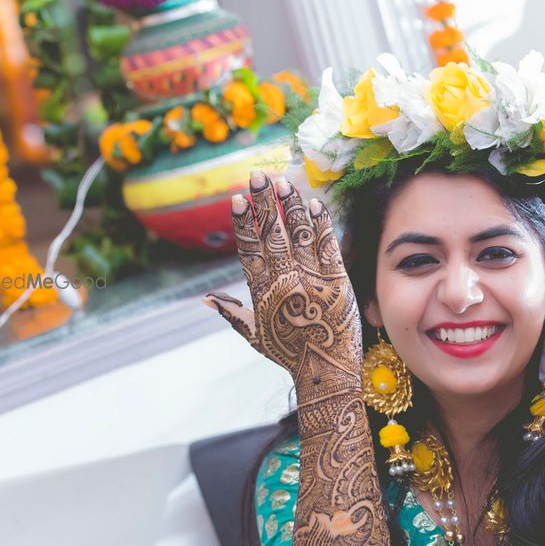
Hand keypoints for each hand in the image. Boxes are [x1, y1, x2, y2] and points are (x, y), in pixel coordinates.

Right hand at [204, 171, 362, 396]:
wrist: (325, 370)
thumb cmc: (289, 353)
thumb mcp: (255, 336)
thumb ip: (232, 313)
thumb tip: (206, 299)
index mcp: (261, 292)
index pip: (249, 249)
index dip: (244, 223)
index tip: (238, 198)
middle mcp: (284, 282)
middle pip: (272, 235)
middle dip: (264, 203)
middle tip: (257, 174)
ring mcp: (312, 280)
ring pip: (299, 235)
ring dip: (291, 206)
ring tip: (284, 182)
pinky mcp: (338, 281)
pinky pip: (328, 247)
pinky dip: (322, 225)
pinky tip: (315, 204)